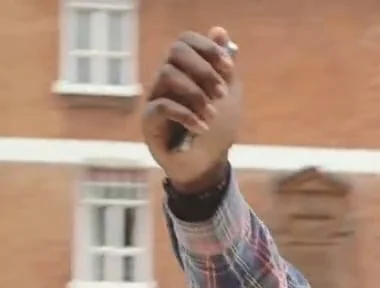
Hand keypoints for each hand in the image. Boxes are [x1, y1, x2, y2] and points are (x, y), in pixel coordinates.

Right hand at [142, 27, 241, 193]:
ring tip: (211, 116)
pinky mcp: (150, 120)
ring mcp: (156, 97)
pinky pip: (161, 105)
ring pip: (168, 75)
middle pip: (176, 52)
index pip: (186, 41)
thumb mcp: (229, 95)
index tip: (229, 68)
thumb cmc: (217, 128)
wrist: (208, 164)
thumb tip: (219, 30)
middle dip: (204, 71)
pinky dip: (186, 115)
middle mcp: (167, 79)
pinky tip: (201, 127)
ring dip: (196, 95)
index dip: (208, 48)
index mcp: (186, 70)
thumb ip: (225, 66)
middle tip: (222, 94)